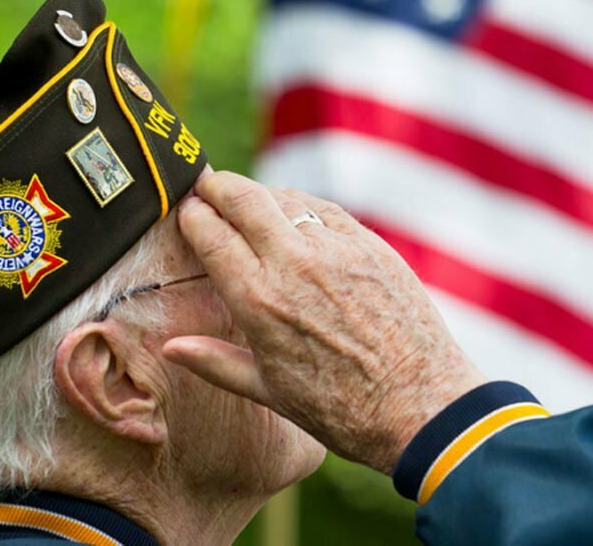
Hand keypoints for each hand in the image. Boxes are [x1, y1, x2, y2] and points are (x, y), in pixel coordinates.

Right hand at [162, 171, 486, 473]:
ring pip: (287, 199)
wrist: (420, 405)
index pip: (210, 232)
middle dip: (218, 186)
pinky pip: (328, 211)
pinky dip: (304, 206)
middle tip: (206, 184)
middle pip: (244, 198)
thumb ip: (215, 362)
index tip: (185, 211)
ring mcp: (337, 249)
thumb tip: (171, 347)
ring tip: (248, 200)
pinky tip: (296, 214)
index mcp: (258, 299)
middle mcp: (295, 263)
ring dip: (261, 195)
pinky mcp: (373, 246)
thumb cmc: (341, 409)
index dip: (192, 215)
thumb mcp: (270, 390)